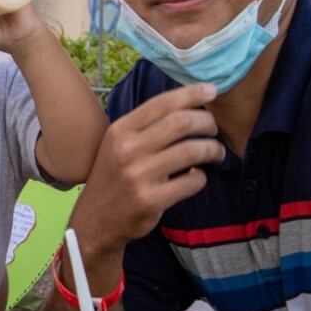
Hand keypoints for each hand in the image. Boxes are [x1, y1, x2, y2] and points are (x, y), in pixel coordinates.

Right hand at [76, 83, 224, 250]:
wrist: (95, 220)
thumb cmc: (113, 177)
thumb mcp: (117, 145)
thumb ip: (144, 126)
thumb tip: (185, 105)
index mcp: (120, 130)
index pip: (162, 103)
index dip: (192, 94)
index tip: (212, 91)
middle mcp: (127, 149)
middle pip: (181, 123)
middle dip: (207, 122)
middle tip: (214, 129)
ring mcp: (138, 175)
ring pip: (191, 151)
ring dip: (212, 149)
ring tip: (215, 152)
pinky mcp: (151, 199)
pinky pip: (192, 181)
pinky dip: (201, 177)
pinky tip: (196, 177)